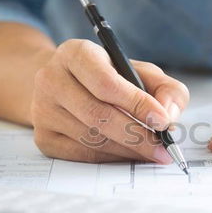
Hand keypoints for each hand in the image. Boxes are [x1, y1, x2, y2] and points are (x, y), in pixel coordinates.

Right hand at [31, 39, 188, 162]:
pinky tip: (129, 155)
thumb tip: (168, 114)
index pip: (106, 83)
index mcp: (75, 53)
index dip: (137, 104)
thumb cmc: (109, 78)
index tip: (162, 121)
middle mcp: (51, 79)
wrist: (64, 86)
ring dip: (127, 150)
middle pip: (98, 115)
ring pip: (92, 139)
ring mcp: (43, 110)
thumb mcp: (140, 72)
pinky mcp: (43, 137)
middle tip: (163, 148)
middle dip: (137, 136)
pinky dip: (112, 158)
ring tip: (152, 152)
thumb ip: (165, 88)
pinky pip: (82, 155)